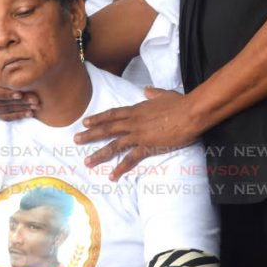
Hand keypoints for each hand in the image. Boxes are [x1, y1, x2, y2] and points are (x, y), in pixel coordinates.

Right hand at [0, 62, 39, 120]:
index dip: (5, 94)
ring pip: (4, 110)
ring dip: (21, 109)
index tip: (20, 94)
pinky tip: (29, 113)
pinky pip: (5, 117)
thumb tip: (3, 72)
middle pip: (0, 102)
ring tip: (35, 106)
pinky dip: (18, 115)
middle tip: (34, 100)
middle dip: (19, 102)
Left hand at [73, 87, 197, 179]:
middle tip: (75, 140)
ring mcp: (139, 134)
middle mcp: (133, 122)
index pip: (112, 114)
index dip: (98, 118)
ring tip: (87, 162)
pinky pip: (131, 159)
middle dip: (90, 135)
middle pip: (107, 129)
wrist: (190, 112)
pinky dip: (121, 168)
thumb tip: (146, 90)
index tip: (85, 122)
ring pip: (114, 145)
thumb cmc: (180, 103)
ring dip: (99, 154)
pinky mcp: (148, 146)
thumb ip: (152, 93)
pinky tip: (112, 176)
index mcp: (136, 109)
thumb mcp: (164, 94)